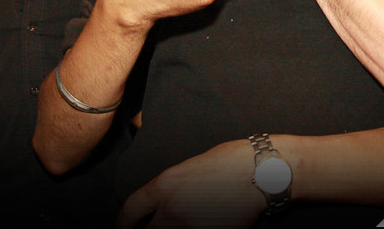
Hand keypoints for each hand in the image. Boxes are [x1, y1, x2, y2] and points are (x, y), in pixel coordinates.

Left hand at [118, 140, 264, 227]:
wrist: (260, 172)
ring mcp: (190, 226)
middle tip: (154, 228)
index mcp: (164, 186)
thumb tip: (164, 205)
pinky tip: (206, 224)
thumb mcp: (190, 168)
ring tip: (190, 220)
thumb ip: (172, 189)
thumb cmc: (230, 161)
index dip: (123, 225)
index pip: (130, 211)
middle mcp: (172, 209)